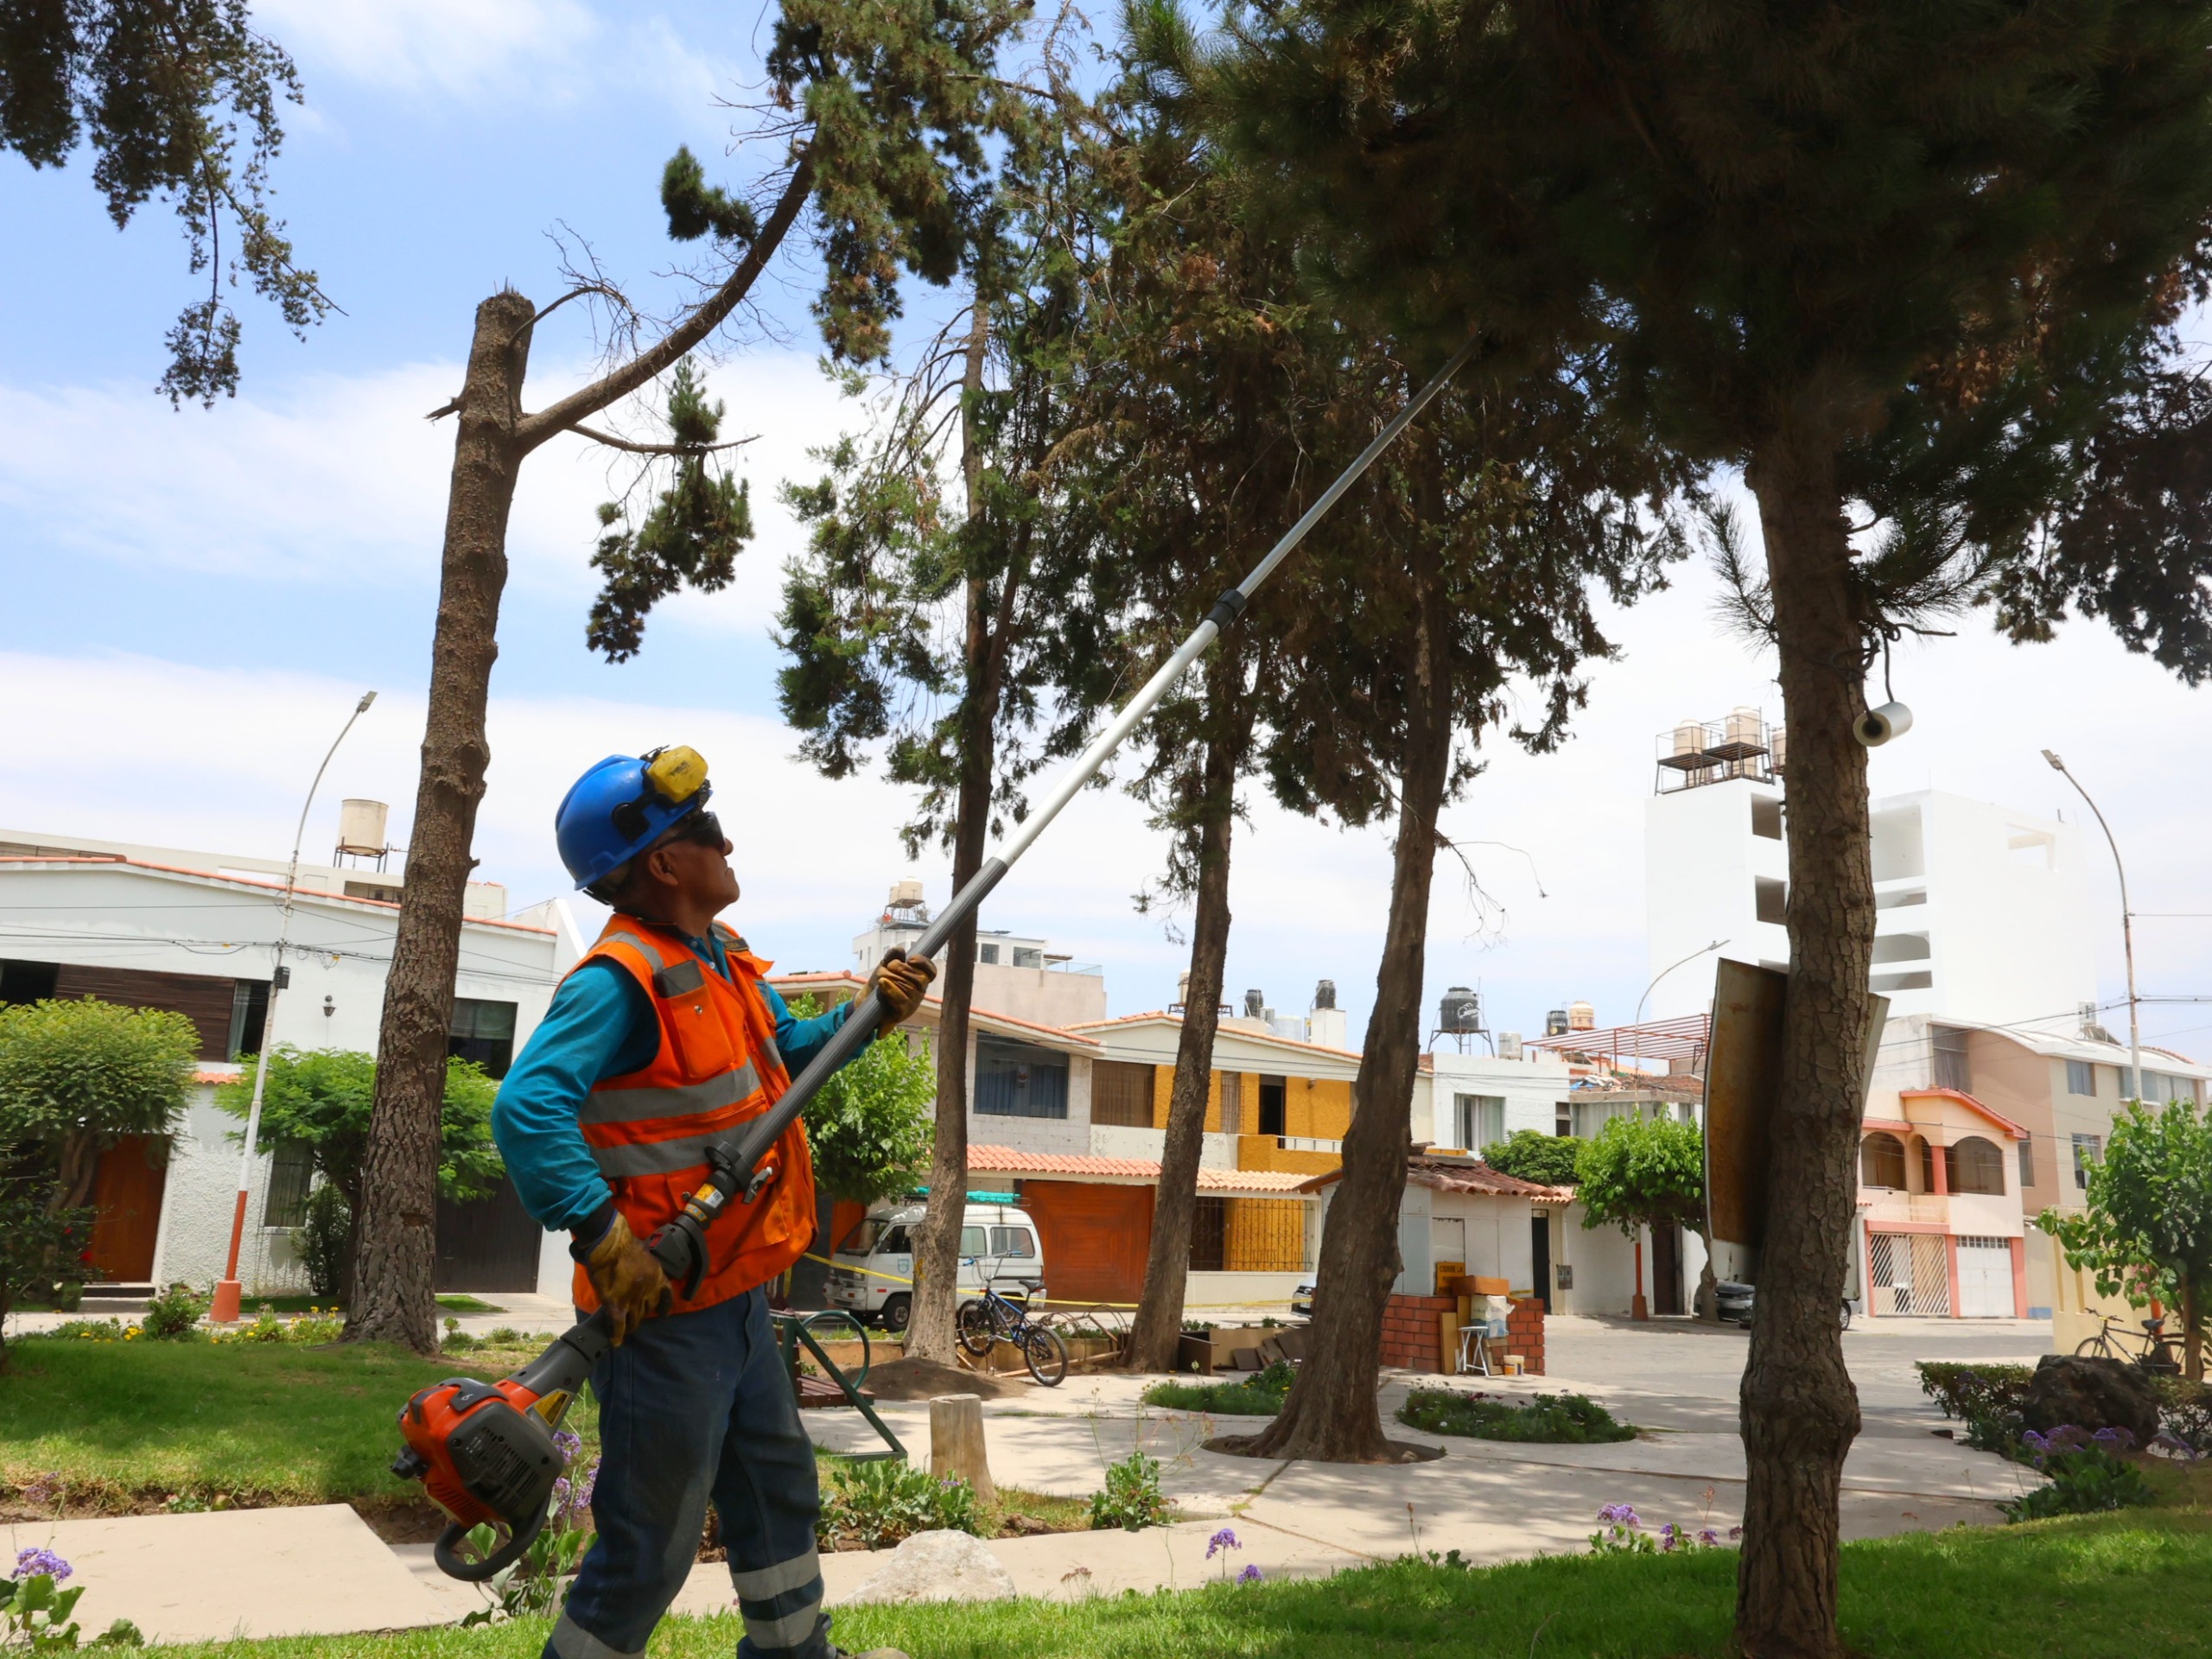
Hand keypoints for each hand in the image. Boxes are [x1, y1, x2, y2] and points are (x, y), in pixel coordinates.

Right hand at [584, 1213, 670, 1343]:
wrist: (610, 1244)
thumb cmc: (625, 1244)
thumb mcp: (645, 1254)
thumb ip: (646, 1267)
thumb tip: (641, 1272)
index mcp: (657, 1275)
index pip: (667, 1294)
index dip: (665, 1305)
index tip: (663, 1313)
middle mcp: (648, 1290)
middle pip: (649, 1309)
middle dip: (643, 1314)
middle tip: (637, 1318)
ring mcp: (633, 1299)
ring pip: (635, 1320)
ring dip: (631, 1326)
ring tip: (627, 1330)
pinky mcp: (616, 1305)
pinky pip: (618, 1325)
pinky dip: (617, 1335)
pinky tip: (615, 1341)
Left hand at [866, 948, 935, 1034]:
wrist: (866, 1002)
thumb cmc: (880, 983)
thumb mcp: (885, 966)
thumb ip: (893, 956)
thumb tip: (900, 949)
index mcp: (919, 979)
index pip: (931, 972)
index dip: (924, 964)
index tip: (910, 959)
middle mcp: (920, 992)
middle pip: (920, 978)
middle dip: (902, 968)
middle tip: (888, 967)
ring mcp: (913, 1004)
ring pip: (909, 988)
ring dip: (892, 978)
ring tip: (880, 977)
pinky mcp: (903, 1013)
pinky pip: (901, 999)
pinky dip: (891, 989)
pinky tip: (882, 983)